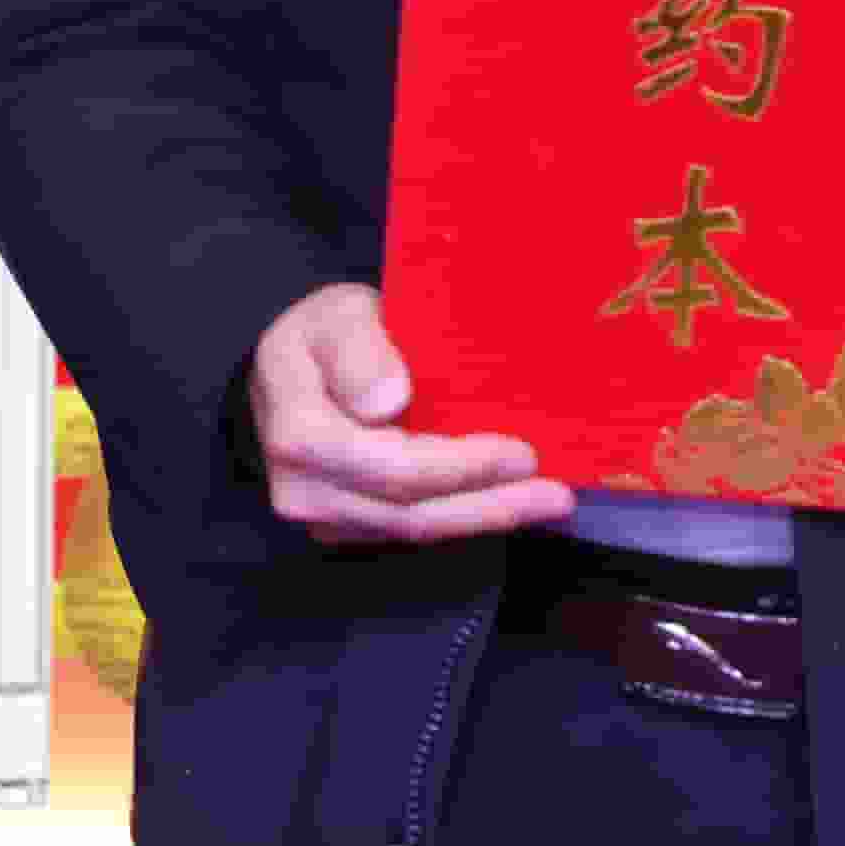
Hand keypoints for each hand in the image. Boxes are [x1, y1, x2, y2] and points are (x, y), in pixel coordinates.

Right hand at [242, 280, 576, 547]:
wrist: (288, 368)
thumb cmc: (321, 333)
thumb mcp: (339, 315)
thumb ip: (360, 350)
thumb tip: (389, 400)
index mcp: (299, 434)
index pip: (392, 467)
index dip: (461, 467)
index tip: (521, 453)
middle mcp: (302, 489)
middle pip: (410, 511)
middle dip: (489, 503)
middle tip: (556, 493)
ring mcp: (321, 516)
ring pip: (415, 530)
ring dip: (486, 518)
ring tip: (547, 501)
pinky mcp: (345, 528)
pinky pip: (410, 530)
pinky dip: (464, 517)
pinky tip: (507, 502)